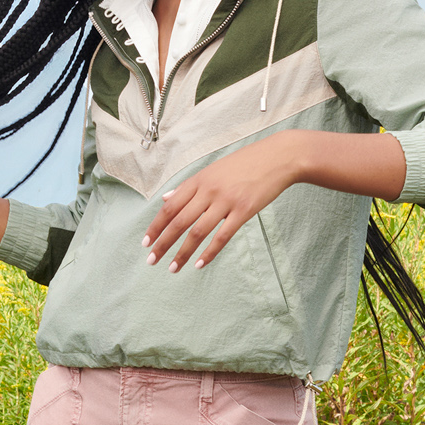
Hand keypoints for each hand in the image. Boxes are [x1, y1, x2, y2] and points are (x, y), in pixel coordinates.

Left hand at [144, 134, 303, 272]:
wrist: (278, 157)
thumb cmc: (246, 163)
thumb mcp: (213, 170)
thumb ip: (189, 186)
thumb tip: (166, 199)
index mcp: (199, 180)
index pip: (170, 206)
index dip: (156, 225)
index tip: (146, 242)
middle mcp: (208, 190)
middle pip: (179, 221)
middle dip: (163, 243)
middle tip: (152, 260)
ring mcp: (226, 201)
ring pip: (197, 232)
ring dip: (183, 252)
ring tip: (173, 268)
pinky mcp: (243, 211)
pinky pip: (222, 236)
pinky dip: (209, 252)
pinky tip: (199, 264)